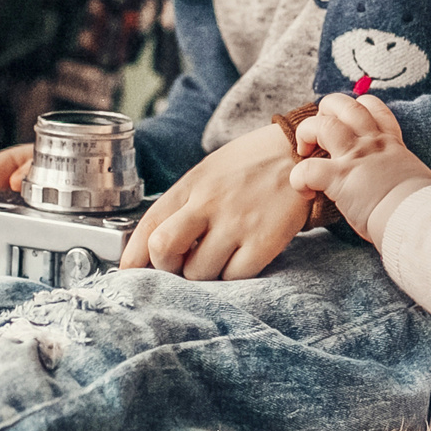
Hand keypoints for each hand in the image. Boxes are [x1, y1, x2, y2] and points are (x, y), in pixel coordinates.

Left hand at [120, 123, 313, 279]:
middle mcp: (210, 202)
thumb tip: (156, 246)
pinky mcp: (265, 241)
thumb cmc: (252, 165)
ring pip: (199, 272)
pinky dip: (233, 276)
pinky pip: (235, 277)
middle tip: (179, 265)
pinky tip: (240, 258)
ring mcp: (238, 223)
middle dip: (165, 266)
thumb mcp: (209, 172)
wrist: (302, 153)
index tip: (128, 272)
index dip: (132, 255)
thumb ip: (183, 203)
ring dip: (204, 274)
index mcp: (193, 184)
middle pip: (163, 248)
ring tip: (218, 257)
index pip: (149, 223)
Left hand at [290, 92, 430, 243]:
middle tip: (318, 134)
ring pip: (322, 125)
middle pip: (344, 105)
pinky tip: (305, 192)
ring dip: (306, 134)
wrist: (418, 220)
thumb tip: (401, 189)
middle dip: (324, 111)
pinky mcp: (341, 178)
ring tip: (304, 152)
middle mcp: (372, 143)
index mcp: (390, 143)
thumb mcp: (415, 179)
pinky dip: (299, 179)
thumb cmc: (421, 208)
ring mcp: (356, 157)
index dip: (354, 108)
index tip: (347, 125)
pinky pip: (307, 169)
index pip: (372, 107)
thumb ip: (400, 175)